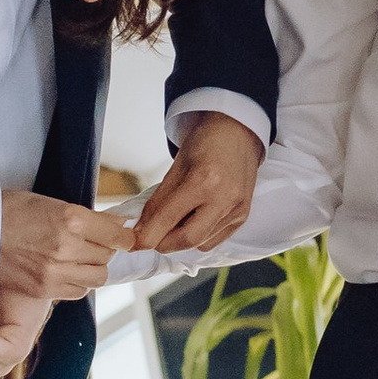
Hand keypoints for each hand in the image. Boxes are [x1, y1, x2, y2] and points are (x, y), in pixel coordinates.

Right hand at [0, 190, 121, 302]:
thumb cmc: (10, 210)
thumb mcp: (52, 203)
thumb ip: (86, 217)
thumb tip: (117, 224)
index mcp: (71, 219)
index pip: (117, 235)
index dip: (126, 237)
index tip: (126, 237)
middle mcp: (67, 247)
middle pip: (108, 257)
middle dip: (106, 250)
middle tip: (95, 243)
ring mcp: (55, 272)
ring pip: (97, 278)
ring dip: (94, 268)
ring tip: (81, 258)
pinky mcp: (43, 289)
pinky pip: (78, 291)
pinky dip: (79, 282)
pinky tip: (68, 271)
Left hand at [129, 110, 264, 259]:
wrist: (236, 134)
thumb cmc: (205, 145)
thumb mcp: (175, 167)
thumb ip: (158, 201)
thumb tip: (141, 230)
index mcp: (203, 180)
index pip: (168, 219)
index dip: (147, 236)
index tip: (134, 243)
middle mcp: (224, 198)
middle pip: (186, 240)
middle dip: (163, 244)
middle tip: (152, 236)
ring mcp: (237, 210)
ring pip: (200, 244)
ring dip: (181, 240)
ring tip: (176, 220)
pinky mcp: (243, 217)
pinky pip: (213, 241)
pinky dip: (199, 237)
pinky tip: (195, 219)